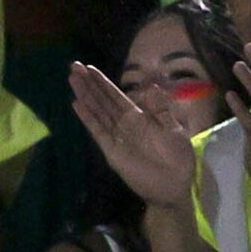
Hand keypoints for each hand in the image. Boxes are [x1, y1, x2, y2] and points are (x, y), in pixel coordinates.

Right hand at [70, 62, 195, 209]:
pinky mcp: (112, 150)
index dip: (103, 83)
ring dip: (85, 95)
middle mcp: (124, 125)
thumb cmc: (178, 158)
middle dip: (89, 84)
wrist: (175, 185)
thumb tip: (151, 86)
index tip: (89, 68)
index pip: (117, 96)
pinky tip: (77, 104)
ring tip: (72, 79)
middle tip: (73, 66)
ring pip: (97, 112)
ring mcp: (116, 137)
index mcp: (140, 118)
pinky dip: (88, 118)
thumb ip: (161, 109)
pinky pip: (98, 131)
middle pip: (103, 100)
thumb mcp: (174, 129)